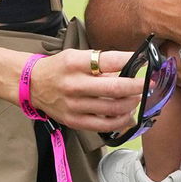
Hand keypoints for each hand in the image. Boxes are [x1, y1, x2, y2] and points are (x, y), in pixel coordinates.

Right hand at [26, 48, 144, 131]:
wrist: (32, 85)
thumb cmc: (59, 68)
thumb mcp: (76, 56)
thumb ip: (101, 63)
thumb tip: (130, 68)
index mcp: (75, 63)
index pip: (110, 61)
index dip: (131, 61)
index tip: (145, 62)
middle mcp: (74, 85)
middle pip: (115, 88)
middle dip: (138, 86)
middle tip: (148, 84)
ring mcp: (74, 105)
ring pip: (113, 109)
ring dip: (131, 104)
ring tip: (136, 98)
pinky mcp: (74, 121)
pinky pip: (104, 125)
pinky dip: (120, 121)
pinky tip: (127, 115)